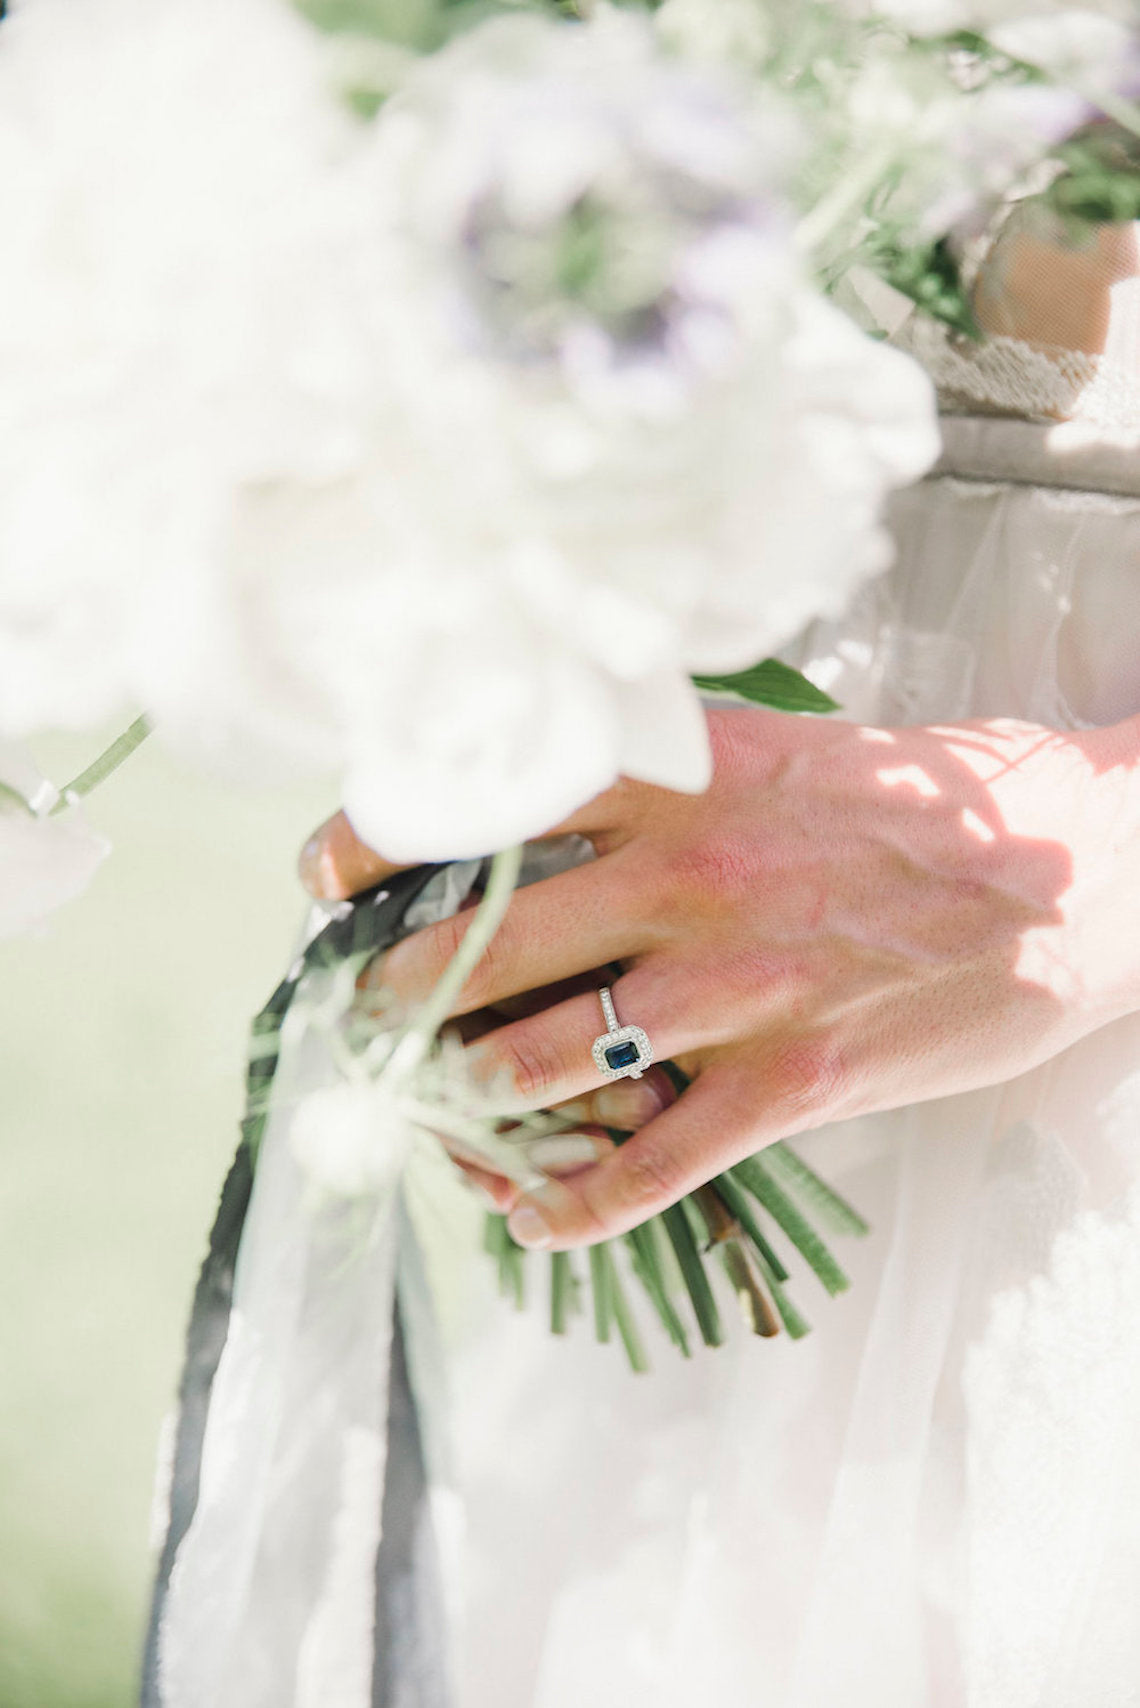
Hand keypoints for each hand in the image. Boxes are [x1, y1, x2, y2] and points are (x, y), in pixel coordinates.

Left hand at [300, 705, 1139, 1249]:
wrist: (1075, 874)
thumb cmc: (918, 808)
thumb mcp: (781, 750)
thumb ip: (663, 766)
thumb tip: (542, 784)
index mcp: (678, 783)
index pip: (486, 799)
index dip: (376, 839)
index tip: (324, 874)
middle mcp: (687, 878)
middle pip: (481, 944)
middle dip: (391, 991)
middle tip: (357, 1014)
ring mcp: (736, 987)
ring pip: (536, 1061)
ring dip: (460, 1099)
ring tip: (428, 1110)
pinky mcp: (792, 1081)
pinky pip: (648, 1169)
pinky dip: (571, 1207)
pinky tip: (528, 1217)